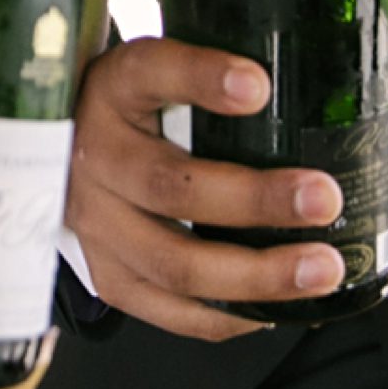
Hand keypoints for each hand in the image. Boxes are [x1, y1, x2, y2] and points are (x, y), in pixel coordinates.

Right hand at [64, 39, 344, 337]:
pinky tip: (279, 307)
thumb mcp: (158, 73)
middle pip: (169, 187)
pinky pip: (170, 310)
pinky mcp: (107, 274)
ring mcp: (95, 224)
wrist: (64, 149)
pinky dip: (229, 316)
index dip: (201, 78)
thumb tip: (306, 86)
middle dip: (256, 200)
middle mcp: (93, 157)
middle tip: (323, 199)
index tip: (258, 86)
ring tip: (320, 269)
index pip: (149, 73)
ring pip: (173, 264)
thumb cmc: (133, 108)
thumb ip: (212, 76)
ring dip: (257, 274)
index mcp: (112, 90)